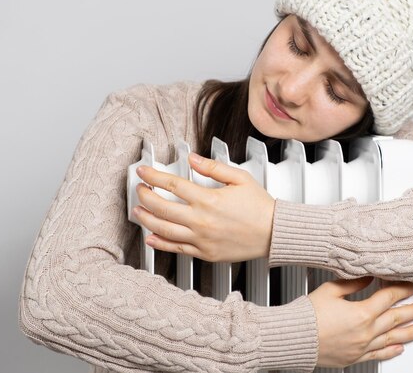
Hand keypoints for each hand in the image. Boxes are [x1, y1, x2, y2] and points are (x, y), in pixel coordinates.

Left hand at [133, 152, 274, 261]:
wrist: (274, 233)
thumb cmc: (260, 207)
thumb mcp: (240, 178)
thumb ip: (213, 168)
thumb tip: (193, 159)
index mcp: (208, 200)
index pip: (171, 185)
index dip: (153, 177)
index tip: (143, 172)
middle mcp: (201, 220)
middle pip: (161, 207)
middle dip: (145, 196)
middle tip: (139, 189)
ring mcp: (201, 239)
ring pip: (163, 230)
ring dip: (146, 219)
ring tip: (138, 211)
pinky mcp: (204, 253)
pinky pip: (176, 249)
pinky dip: (160, 243)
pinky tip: (151, 237)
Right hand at [308, 278, 412, 367]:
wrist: (295, 338)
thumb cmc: (308, 315)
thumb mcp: (330, 291)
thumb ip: (352, 283)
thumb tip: (367, 276)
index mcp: (361, 313)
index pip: (388, 298)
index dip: (403, 289)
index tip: (412, 285)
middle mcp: (365, 332)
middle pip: (395, 319)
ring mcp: (361, 346)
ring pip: (392, 339)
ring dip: (409, 333)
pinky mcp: (354, 357)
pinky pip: (378, 354)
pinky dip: (390, 351)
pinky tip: (399, 349)